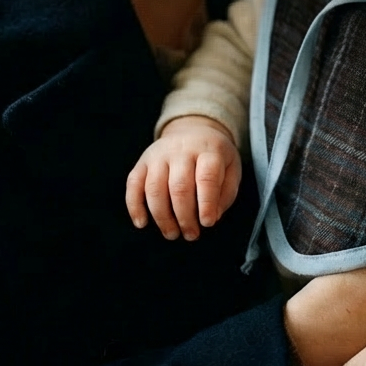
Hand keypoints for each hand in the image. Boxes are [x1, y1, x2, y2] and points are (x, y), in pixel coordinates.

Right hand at [124, 116, 239, 239]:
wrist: (194, 130)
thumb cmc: (213, 156)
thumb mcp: (231, 168)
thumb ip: (226, 193)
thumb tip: (212, 216)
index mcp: (208, 150)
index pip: (206, 177)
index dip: (206, 203)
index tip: (207, 222)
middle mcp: (182, 149)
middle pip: (179, 186)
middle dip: (184, 217)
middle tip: (191, 234)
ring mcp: (159, 154)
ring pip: (155, 188)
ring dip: (162, 217)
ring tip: (173, 233)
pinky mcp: (143, 161)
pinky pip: (133, 184)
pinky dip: (135, 206)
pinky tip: (142, 223)